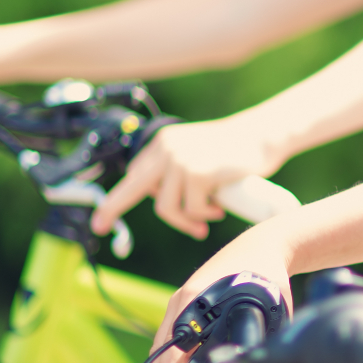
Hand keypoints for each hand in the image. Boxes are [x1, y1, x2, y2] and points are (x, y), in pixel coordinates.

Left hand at [94, 117, 284, 239]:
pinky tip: (218, 210)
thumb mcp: (196, 153)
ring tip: (205, 219)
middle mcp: (167, 149)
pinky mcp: (198, 174)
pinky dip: (204, 216)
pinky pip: (191, 210)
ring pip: (166, 207)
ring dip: (185, 220)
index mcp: (163, 143)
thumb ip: (176, 168)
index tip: (102, 220)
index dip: (118, 199)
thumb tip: (159, 197)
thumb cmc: (234, 149)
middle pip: (130, 188)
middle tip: (99, 227)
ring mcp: (181, 161)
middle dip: (111, 209)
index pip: (134, 176)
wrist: (263, 136)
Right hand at [141, 232, 293, 362]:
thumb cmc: (265, 275)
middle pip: (162, 349)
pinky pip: (176, 339)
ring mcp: (183, 304)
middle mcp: (183, 302)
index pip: (173, 344)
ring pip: (167, 347)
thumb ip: (256, 338)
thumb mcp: (263, 307)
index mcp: (194, 300)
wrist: (262, 246)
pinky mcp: (188, 307)